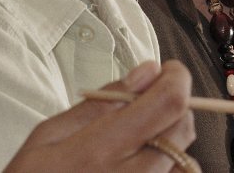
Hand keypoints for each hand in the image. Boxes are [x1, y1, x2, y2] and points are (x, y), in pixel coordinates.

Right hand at [3, 61, 196, 172]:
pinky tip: (135, 167)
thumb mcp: (48, 136)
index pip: (168, 102)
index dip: (177, 78)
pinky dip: (165, 168)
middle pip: (184, 128)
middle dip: (173, 107)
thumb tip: (147, 71)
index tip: (167, 71)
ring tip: (134, 147)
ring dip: (169, 142)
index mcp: (100, 150)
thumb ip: (100, 102)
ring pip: (185, 158)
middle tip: (145, 106)